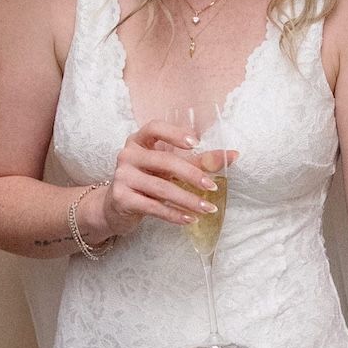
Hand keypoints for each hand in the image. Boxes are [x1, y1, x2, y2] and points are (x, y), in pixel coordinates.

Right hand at [104, 122, 229, 235]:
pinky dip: (174, 214)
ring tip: (207, 208)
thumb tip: (233, 155)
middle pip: (164, 161)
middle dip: (191, 174)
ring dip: (188, 200)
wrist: (115, 206)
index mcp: (139, 141)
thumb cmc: (147, 180)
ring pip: (161, 188)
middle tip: (212, 186)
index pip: (154, 128)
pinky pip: (153, 207)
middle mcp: (127, 155)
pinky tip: (189, 219)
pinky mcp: (121, 198)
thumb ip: (198, 160)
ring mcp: (122, 177)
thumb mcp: (168, 167)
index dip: (174, 134)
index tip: (195, 144)